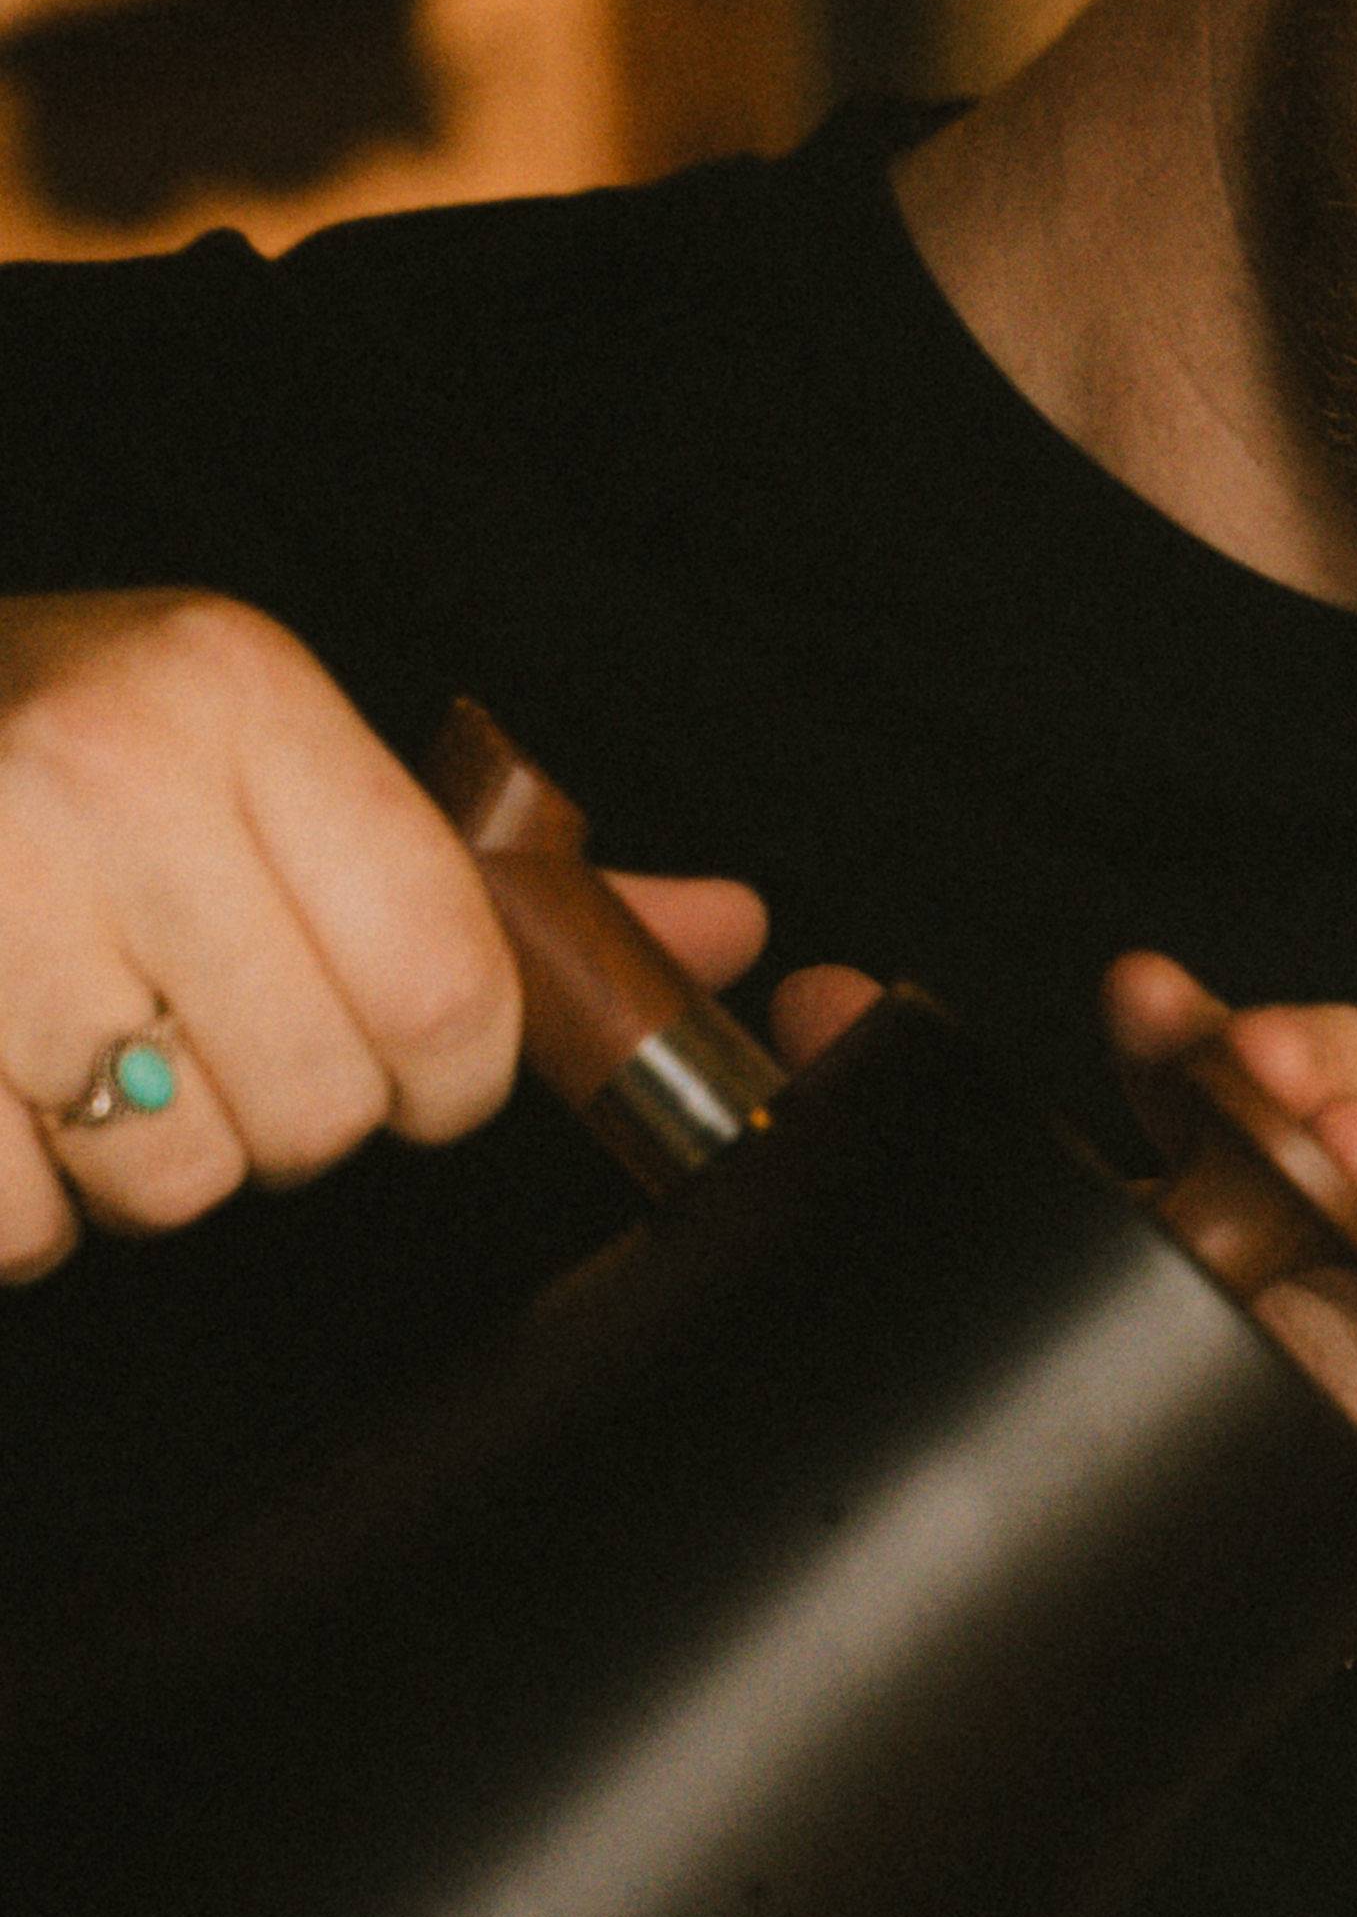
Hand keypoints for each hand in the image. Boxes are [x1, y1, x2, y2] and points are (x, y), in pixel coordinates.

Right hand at [0, 593, 765, 1281]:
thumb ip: (490, 871)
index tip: (396, 1059)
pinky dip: (21, 1204)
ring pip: (173, 1178)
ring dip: (140, 1161)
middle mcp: (100, 771)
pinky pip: (24, 1225)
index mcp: (228, 691)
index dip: (443, 1076)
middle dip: (275, 1114)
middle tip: (192, 1029)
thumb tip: (726, 928)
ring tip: (76, 1048)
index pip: (449, 987)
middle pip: (319, 1109)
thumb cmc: (33, 742)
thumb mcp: (251, 749)